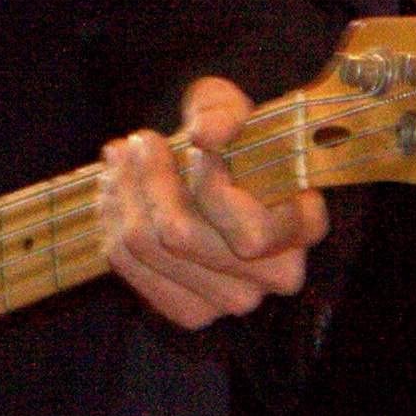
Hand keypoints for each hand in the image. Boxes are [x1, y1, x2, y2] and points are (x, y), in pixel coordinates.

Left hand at [98, 74, 327, 328]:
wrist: (213, 173)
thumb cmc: (229, 138)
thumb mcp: (229, 105)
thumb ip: (222, 110)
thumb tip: (208, 133)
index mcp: (304, 228)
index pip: (248, 232)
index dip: (209, 183)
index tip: (194, 144)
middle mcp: (275, 275)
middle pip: (179, 236)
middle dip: (148, 178)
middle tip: (140, 140)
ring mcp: (231, 300)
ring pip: (146, 246)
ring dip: (122, 193)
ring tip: (121, 157)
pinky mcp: (188, 310)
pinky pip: (126, 264)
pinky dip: (111, 220)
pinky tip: (113, 189)